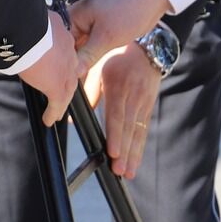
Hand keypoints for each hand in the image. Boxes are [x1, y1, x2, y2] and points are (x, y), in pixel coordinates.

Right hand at [21, 10, 78, 126]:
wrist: (25, 30)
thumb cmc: (25, 19)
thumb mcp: (35, 16)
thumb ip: (35, 20)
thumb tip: (25, 17)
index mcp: (62, 33)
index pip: (65, 48)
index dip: (62, 58)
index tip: (56, 62)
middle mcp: (68, 51)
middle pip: (70, 68)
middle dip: (67, 79)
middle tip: (60, 87)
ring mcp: (65, 69)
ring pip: (67, 87)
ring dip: (62, 98)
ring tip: (58, 109)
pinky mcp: (57, 85)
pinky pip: (57, 103)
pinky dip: (53, 112)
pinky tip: (49, 120)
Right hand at [72, 0, 172, 73]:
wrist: (151, 1)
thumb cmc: (130, 11)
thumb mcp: (106, 38)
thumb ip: (88, 55)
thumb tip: (73, 71)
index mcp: (75, 13)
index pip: (60, 41)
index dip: (63, 59)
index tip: (65, 76)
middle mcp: (79, 16)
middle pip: (68, 44)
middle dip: (72, 59)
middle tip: (75, 77)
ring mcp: (89, 22)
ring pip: (80, 45)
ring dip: (82, 57)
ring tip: (84, 71)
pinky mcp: (99, 27)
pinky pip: (89, 43)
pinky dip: (91, 53)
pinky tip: (92, 63)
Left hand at [84, 40, 161, 179]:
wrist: (148, 49)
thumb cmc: (117, 57)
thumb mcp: (100, 68)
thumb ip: (88, 91)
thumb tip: (71, 114)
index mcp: (118, 87)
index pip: (117, 115)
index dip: (115, 135)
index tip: (113, 152)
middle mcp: (133, 97)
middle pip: (129, 128)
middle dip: (125, 152)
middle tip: (120, 170)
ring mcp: (143, 103)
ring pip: (138, 132)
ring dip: (133, 154)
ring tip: (129, 172)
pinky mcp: (149, 107)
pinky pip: (144, 129)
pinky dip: (139, 147)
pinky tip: (135, 161)